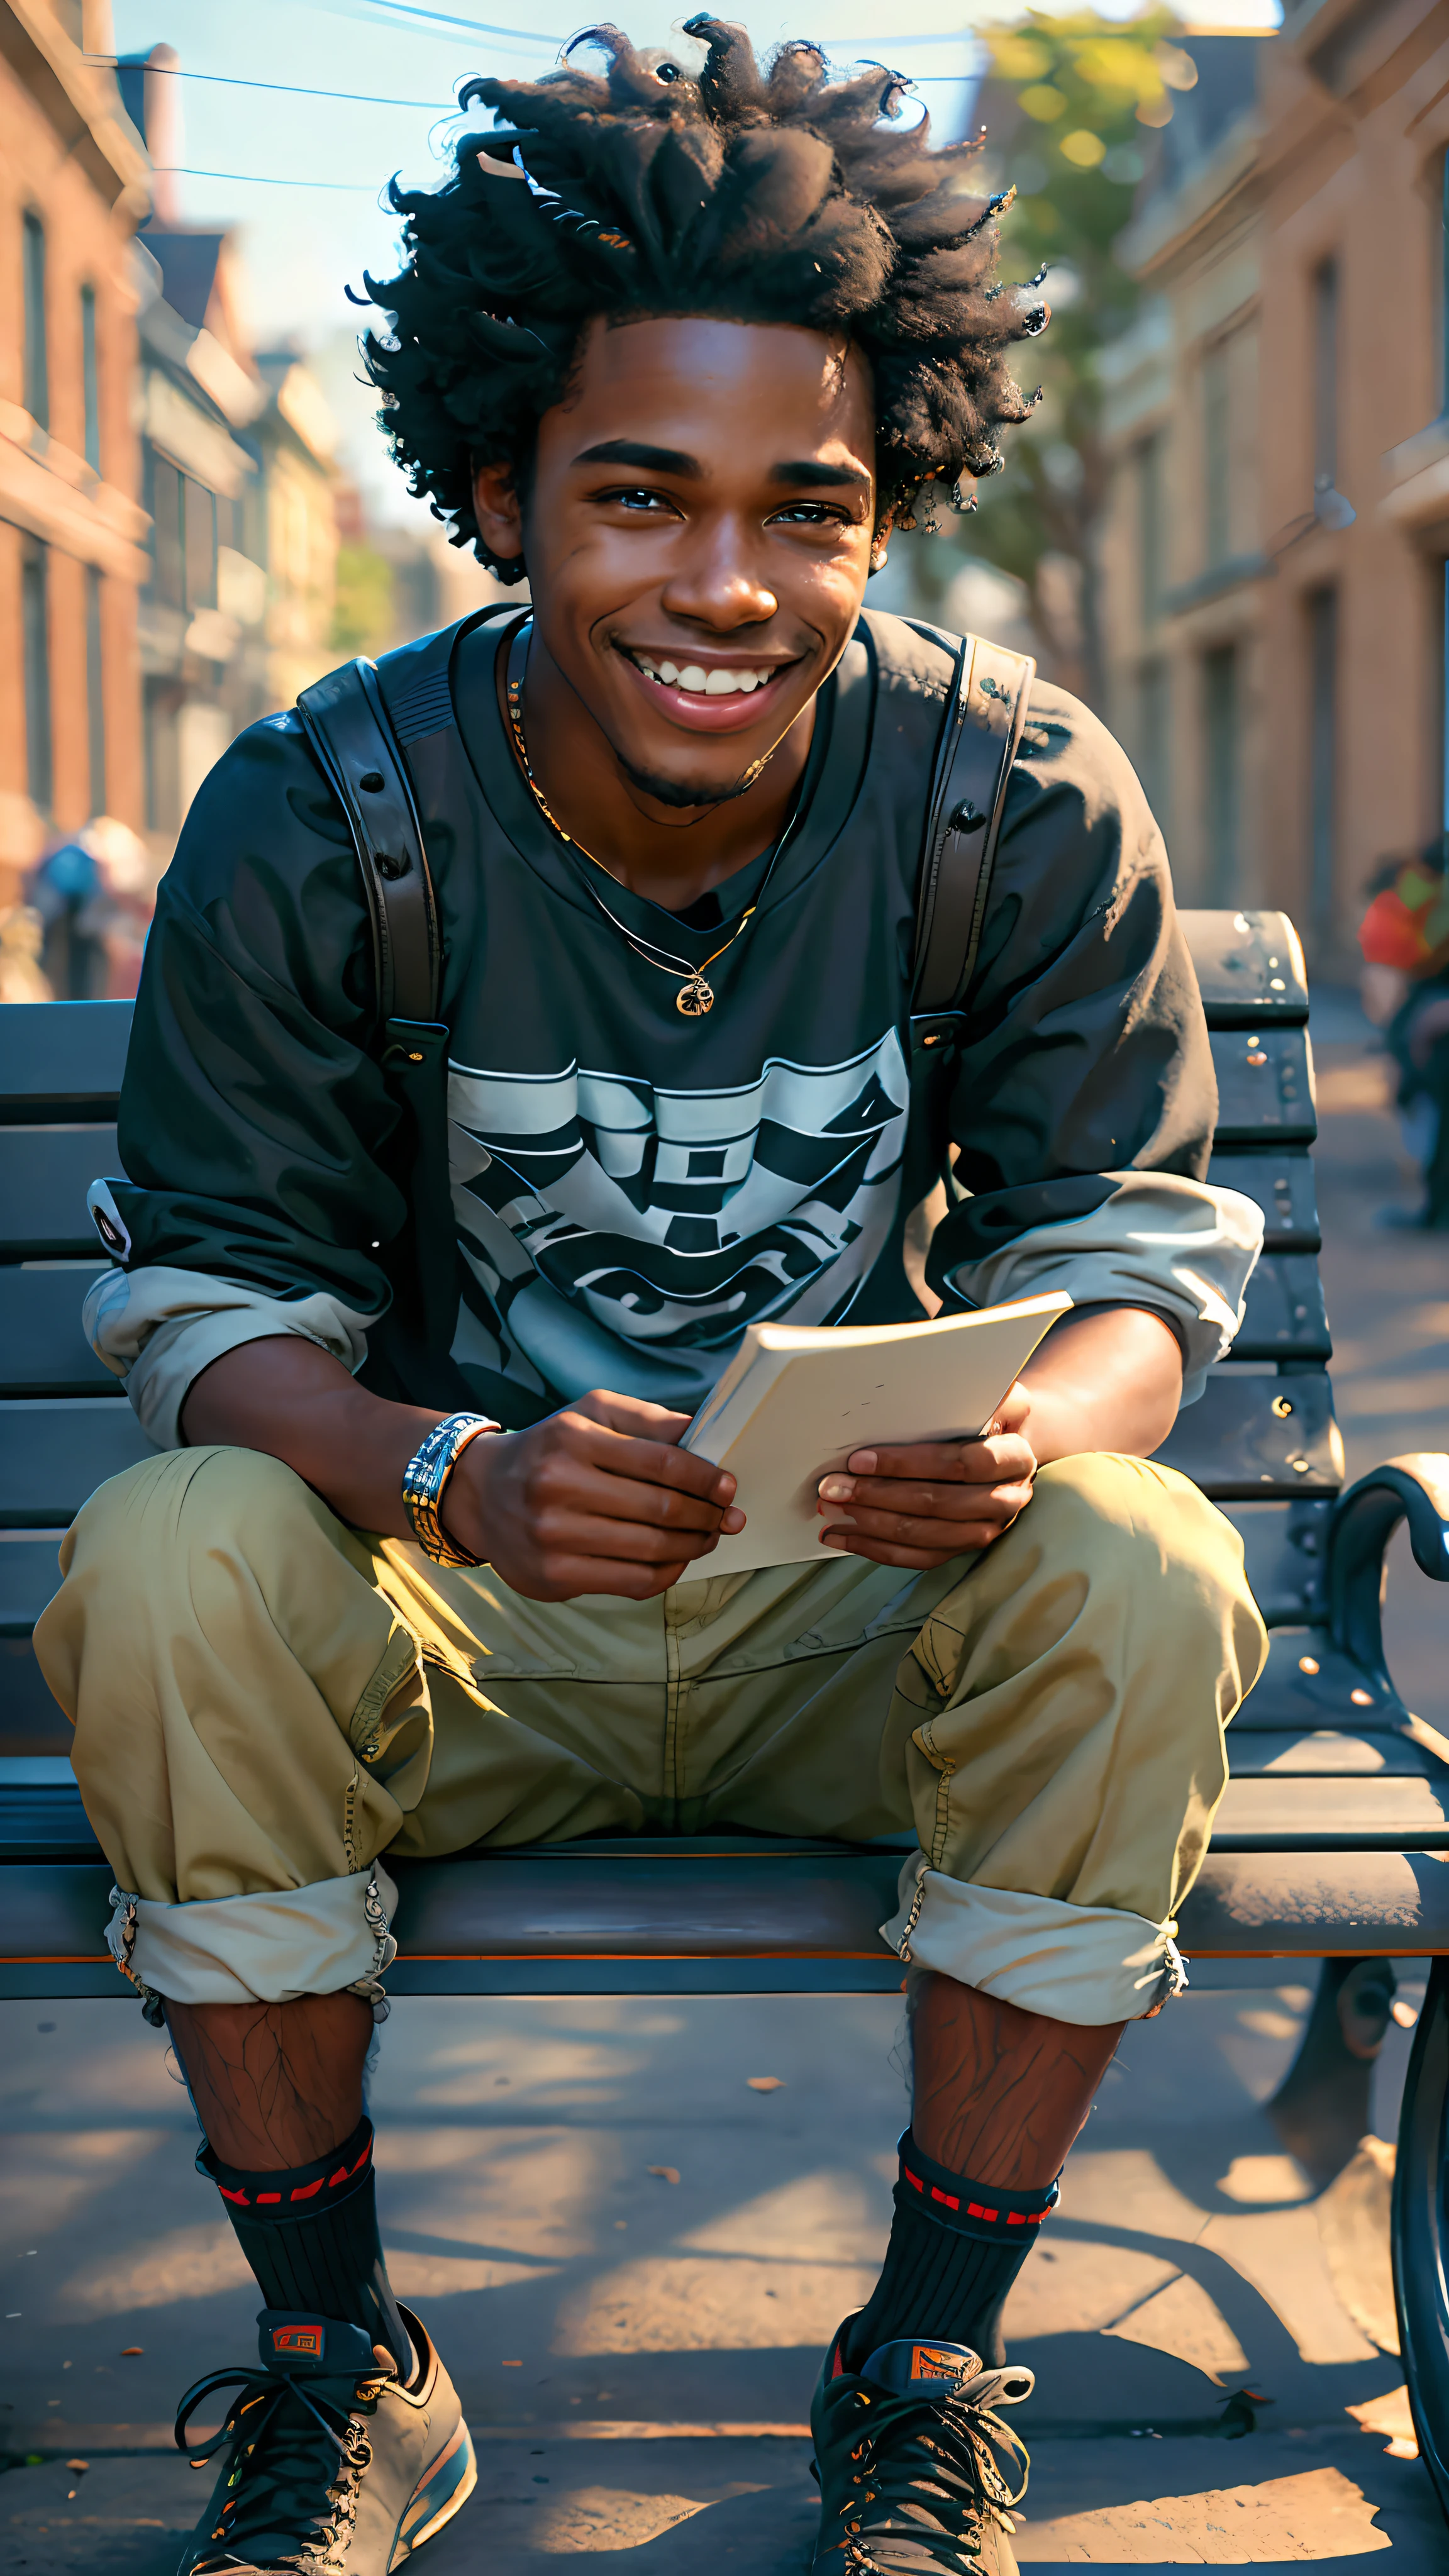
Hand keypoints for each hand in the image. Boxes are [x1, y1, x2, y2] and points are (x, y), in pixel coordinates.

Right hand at [445, 1388, 743, 1600]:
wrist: (482, 1493)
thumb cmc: (550, 1448)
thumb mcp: (591, 1413)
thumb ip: (647, 1419)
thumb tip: (704, 1436)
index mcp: (573, 1438)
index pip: (662, 1462)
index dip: (705, 1478)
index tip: (728, 1486)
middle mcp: (558, 1485)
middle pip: (661, 1509)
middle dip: (706, 1515)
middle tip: (728, 1517)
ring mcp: (554, 1535)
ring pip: (651, 1549)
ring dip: (694, 1545)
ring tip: (709, 1537)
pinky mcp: (553, 1575)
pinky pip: (632, 1582)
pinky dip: (668, 1573)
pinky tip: (678, 1560)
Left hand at [814, 1385, 1036, 1569]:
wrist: (1008, 1446)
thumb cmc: (990, 1414)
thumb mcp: (995, 1393)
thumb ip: (976, 1391)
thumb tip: (934, 1387)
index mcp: (1015, 1458)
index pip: (961, 1464)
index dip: (907, 1463)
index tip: (860, 1459)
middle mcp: (1007, 1499)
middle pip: (938, 1503)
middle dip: (878, 1495)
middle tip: (834, 1486)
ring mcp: (986, 1529)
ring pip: (924, 1535)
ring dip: (872, 1523)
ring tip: (832, 1509)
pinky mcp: (963, 1548)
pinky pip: (917, 1557)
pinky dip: (876, 1548)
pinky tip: (844, 1535)